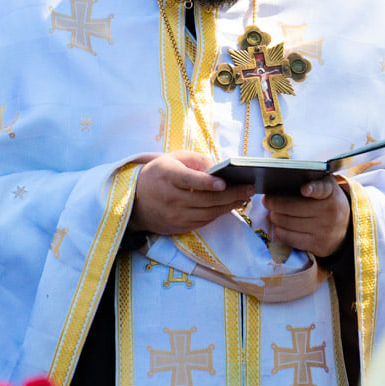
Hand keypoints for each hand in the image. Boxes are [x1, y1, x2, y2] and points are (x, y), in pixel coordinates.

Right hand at [129, 151, 252, 234]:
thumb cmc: (159, 174)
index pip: (189, 181)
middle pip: (205, 199)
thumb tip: (220, 167)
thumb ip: (196, 160)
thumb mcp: (172, 159)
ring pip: (208, 212)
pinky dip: (218, 213)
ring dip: (229, 206)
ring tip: (245, 196)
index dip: (206, 182)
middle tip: (250, 188)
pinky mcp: (179, 227)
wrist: (135, 201)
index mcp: (167, 176)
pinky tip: (230, 205)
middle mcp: (171, 198)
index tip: (223, 182)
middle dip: (231, 195)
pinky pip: (204, 221)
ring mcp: (175, 215)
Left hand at [265, 177, 349, 257]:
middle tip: (267, 201)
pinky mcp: (319, 245)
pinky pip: (291, 239)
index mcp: (331, 193)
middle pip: (293, 208)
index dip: (313, 189)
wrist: (346, 228)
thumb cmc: (328, 202)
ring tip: (272, 213)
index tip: (304, 189)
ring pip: (289, 224)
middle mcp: (329, 212)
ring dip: (275, 218)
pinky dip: (280, 232)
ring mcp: (324, 230)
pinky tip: (278, 227)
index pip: (322, 189)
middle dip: (274, 204)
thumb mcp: (327, 187)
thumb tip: (283, 182)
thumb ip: (313, 182)